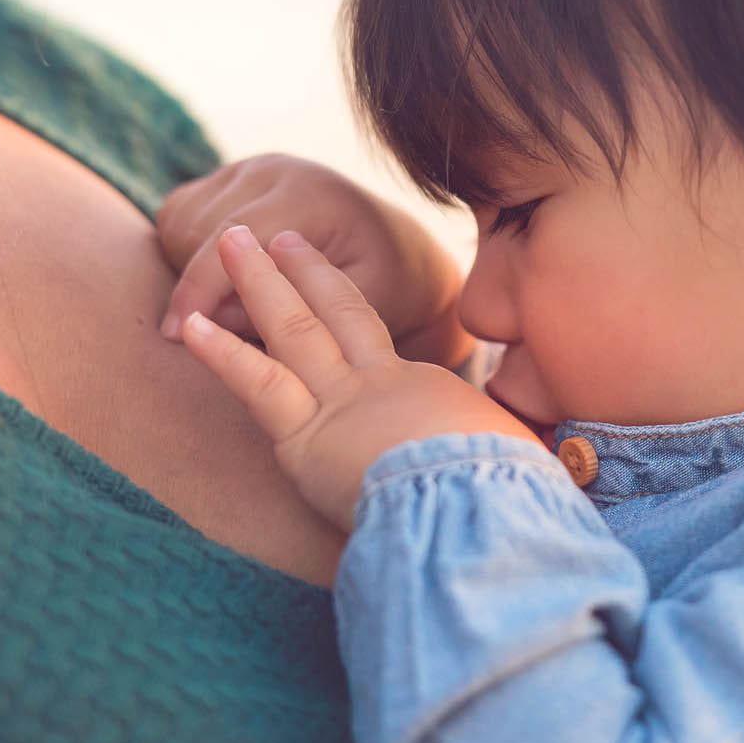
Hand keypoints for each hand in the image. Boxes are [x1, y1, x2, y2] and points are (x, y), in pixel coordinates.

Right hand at [156, 153, 474, 370]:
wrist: (398, 248)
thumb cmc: (383, 287)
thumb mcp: (352, 312)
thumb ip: (287, 313)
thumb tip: (215, 315)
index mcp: (310, 195)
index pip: (231, 237)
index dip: (198, 289)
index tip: (173, 335)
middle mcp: (275, 169)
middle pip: (195, 229)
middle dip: (197, 285)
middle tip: (227, 328)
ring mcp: (250, 166)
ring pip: (178, 221)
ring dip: (189, 268)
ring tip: (235, 301)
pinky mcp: (231, 175)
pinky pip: (177, 213)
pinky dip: (184, 249)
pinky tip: (225, 276)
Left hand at [180, 225, 538, 530]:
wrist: (485, 507)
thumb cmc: (509, 493)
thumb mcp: (516, 462)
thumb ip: (512, 452)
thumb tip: (555, 464)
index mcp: (425, 391)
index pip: (378, 345)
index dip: (348, 307)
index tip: (330, 286)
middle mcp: (379, 384)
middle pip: (335, 312)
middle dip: (303, 270)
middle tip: (275, 235)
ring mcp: (340, 403)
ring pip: (291, 328)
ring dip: (258, 282)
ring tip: (231, 242)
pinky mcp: (305, 436)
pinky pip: (255, 384)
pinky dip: (222, 352)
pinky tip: (188, 324)